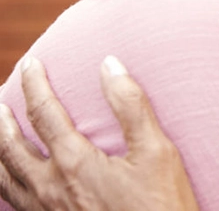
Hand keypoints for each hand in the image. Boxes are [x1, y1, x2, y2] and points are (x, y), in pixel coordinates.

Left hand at [0, 56, 199, 210]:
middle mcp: (50, 188)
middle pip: (11, 146)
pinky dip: (4, 182)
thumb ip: (131, 106)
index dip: (36, 84)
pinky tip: (10, 178)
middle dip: (3, 117)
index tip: (32, 64)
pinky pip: (13, 202)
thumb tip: (110, 64)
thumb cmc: (161, 205)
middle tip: (0, 96)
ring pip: (4, 177)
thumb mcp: (157, 152)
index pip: (44, 113)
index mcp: (74, 163)